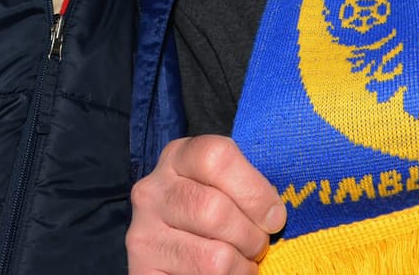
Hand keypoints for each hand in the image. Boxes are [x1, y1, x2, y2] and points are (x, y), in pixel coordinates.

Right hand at [127, 135, 286, 274]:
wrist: (182, 257)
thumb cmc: (217, 217)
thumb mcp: (226, 188)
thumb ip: (246, 187)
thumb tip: (276, 213)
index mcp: (177, 157)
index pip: (217, 156)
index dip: (254, 190)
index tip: (274, 216)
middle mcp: (152, 190)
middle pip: (215, 210)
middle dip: (252, 236)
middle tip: (258, 245)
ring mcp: (142, 232)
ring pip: (215, 256)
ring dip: (242, 265)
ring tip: (242, 262)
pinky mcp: (144, 270)